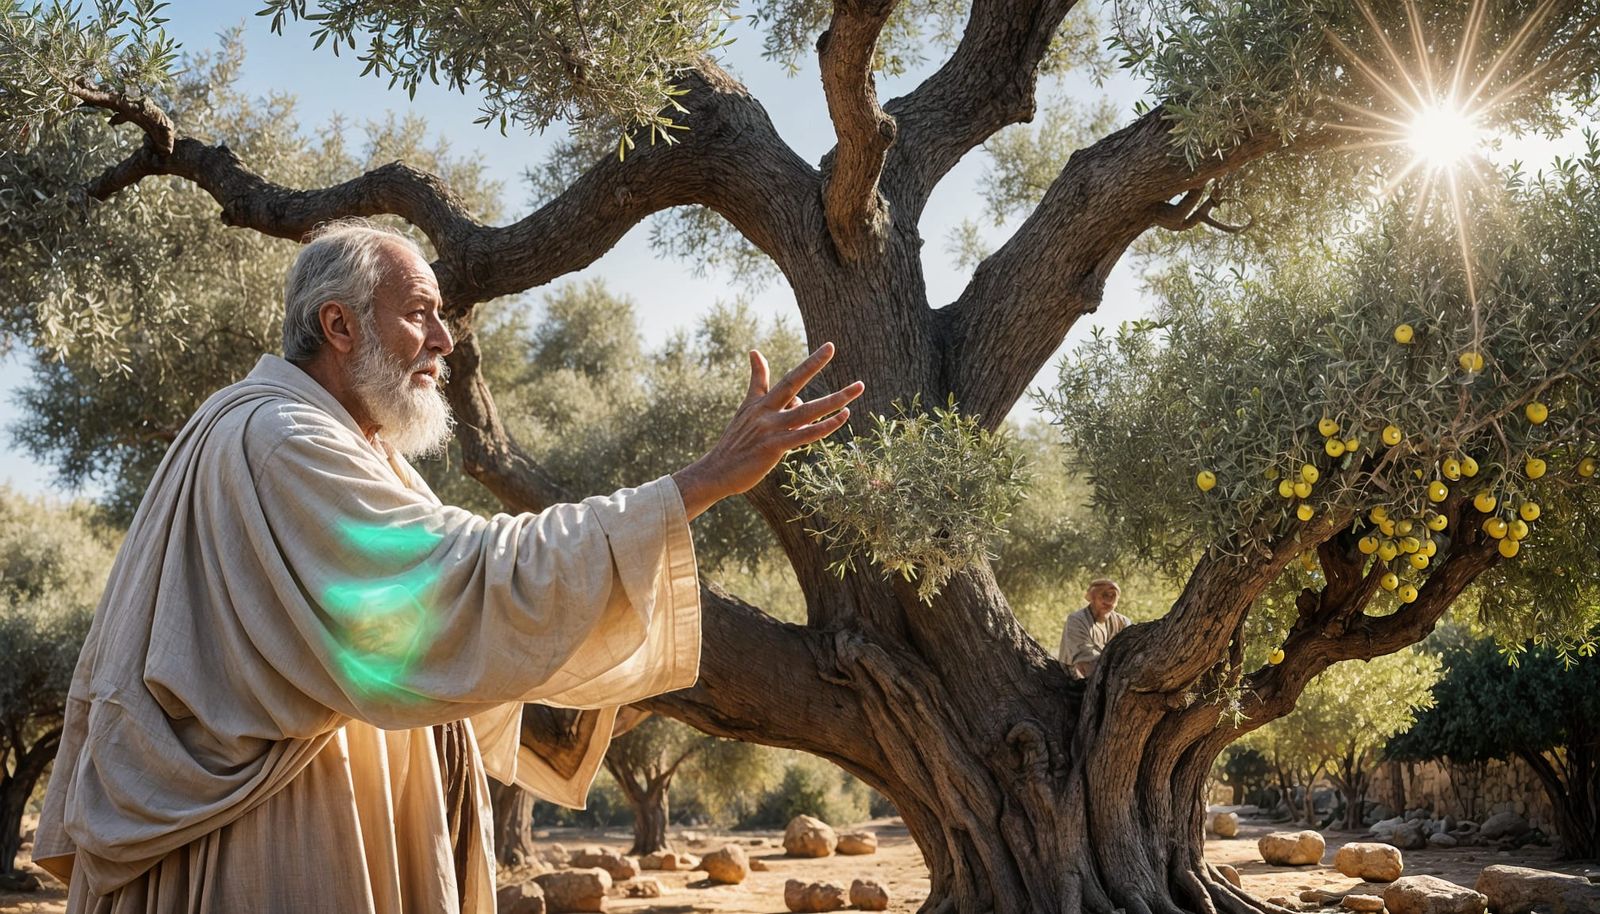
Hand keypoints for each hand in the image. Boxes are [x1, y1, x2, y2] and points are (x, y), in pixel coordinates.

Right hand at [672, 343, 862, 519]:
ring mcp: (770, 429)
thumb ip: (756, 382)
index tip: (829, 347)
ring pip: (808, 410)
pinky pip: (805, 435)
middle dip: (814, 364)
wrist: (717, 471)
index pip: (789, 378)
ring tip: (858, 387)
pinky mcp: (773, 447)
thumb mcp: (746, 408)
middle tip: (831, 346)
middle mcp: (766, 411)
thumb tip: (756, 351)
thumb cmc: (735, 443)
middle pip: (794, 383)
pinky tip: (842, 417)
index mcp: (761, 403)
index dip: (809, 363)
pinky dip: (825, 426)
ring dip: (835, 399)